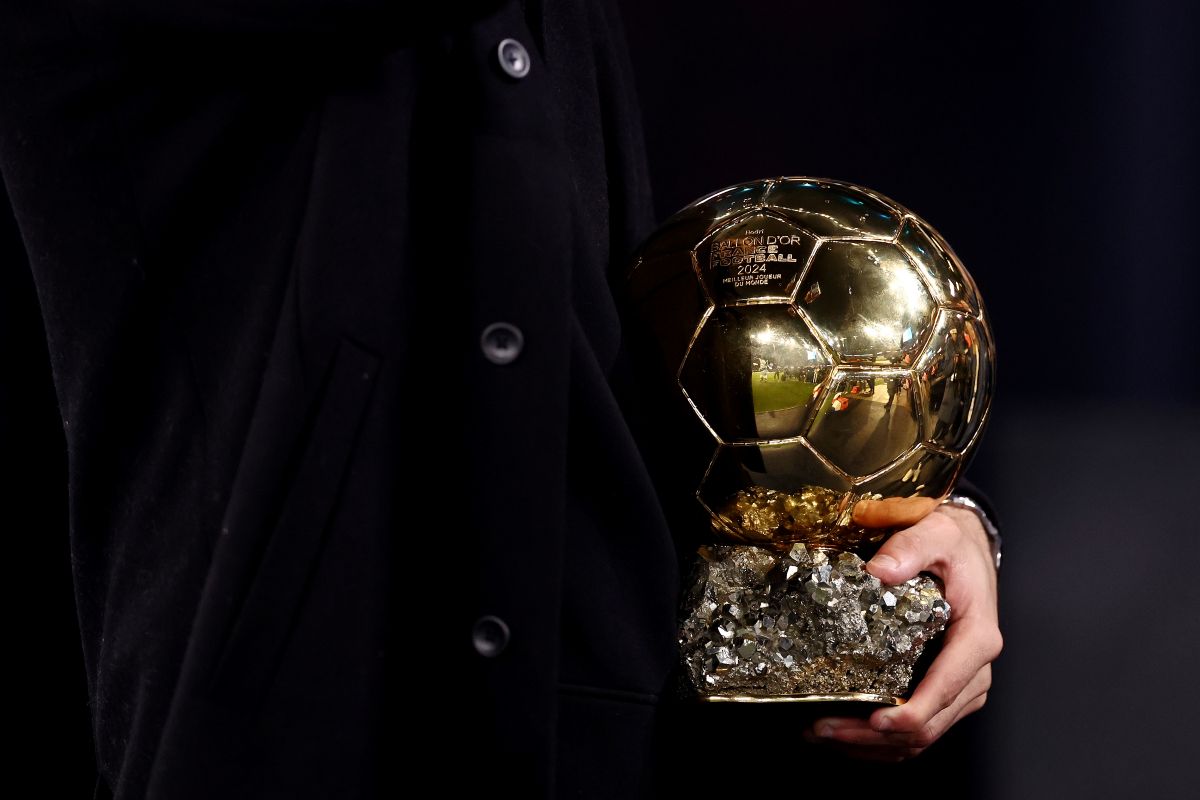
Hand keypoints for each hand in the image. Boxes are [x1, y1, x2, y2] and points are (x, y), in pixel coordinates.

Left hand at [804, 497, 1001, 760]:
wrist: (968, 548)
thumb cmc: (954, 545)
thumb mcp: (935, 534)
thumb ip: (909, 548)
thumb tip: (879, 571)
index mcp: (976, 637)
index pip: (945, 688)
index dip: (909, 713)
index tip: (873, 721)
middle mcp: (975, 670)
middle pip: (930, 723)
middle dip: (876, 737)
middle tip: (825, 729)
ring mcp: (963, 686)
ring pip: (924, 736)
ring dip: (875, 746)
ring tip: (825, 735)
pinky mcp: (948, 691)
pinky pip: (921, 729)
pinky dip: (885, 743)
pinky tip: (846, 738)